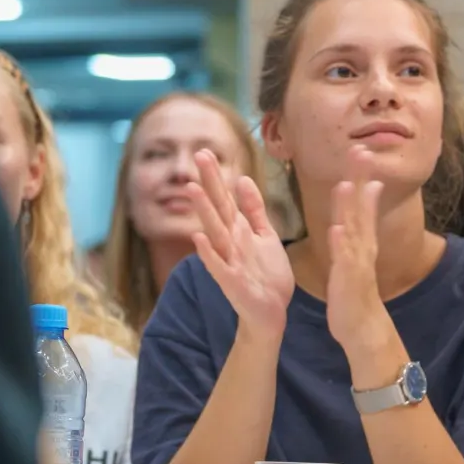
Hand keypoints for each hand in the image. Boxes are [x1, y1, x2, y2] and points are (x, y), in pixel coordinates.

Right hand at [189, 149, 293, 335]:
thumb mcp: (265, 236)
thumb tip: (242, 179)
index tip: (204, 151)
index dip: (216, 176)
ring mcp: (228, 261)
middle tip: (198, 157)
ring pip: (215, 232)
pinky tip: (199, 239)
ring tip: (192, 189)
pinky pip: (218, 267)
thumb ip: (254, 209)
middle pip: (218, 208)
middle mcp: (230, 242)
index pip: (225, 198)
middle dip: (209, 183)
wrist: (271, 312)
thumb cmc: (266, 275)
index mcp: (239, 230)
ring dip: (204, 212)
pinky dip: (209, 254)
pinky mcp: (231, 282)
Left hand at [323, 147, 401, 372]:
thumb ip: (359, 228)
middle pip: (362, 207)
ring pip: (353, 229)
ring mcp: (356, 261)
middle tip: (361, 152)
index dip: (361, 177)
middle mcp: (362, 246)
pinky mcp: (348, 279)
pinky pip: (344, 260)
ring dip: (350, 208)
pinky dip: (341, 245)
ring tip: (346, 185)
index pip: (362, 202)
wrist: (362, 325)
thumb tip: (361, 204)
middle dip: (361, 180)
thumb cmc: (353, 289)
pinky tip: (338, 230)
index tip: (360, 150)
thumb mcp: (356, 254)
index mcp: (360, 239)